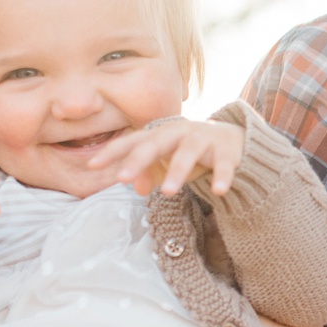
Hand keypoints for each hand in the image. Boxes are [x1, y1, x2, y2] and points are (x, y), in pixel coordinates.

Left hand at [90, 118, 245, 196]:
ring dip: (178, 171)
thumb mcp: (166, 162)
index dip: (113, 152)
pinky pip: (224, 164)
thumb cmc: (190, 151)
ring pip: (188, 153)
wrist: (234, 139)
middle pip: (155, 143)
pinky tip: (219, 191)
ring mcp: (203, 139)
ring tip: (168, 193)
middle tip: (122, 178)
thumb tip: (136, 188)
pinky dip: (222, 176)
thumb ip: (149, 173)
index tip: (92, 166)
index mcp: (160, 135)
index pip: (132, 141)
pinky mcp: (227, 151)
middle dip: (138, 160)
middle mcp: (178, 133)